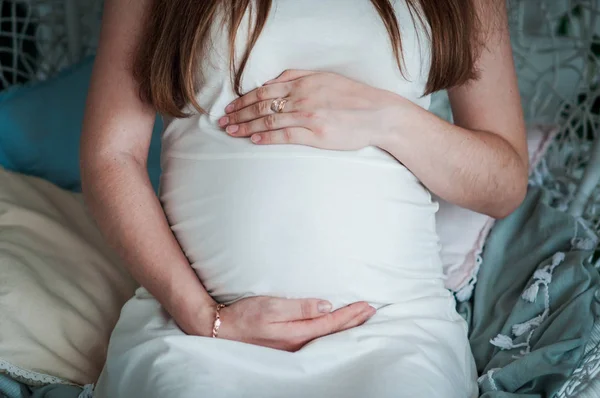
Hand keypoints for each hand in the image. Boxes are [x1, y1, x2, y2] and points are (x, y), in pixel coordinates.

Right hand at [179, 296, 375, 351]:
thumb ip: (299, 307)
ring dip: (345, 328)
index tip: (367, 306)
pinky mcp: (285, 345)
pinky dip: (330, 332)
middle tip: (372, 312)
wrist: (219, 329)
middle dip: (354, 322)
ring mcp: (291, 347)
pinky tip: (333, 329)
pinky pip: (316, 339)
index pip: (331, 323)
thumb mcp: (270, 306)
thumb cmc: (243, 316)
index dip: (351, 314)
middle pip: (333, 333)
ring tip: (360, 320)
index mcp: (296, 333)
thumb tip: (326, 305)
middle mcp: (297, 343)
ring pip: (326, 338)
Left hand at [219, 70, 402, 149]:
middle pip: (262, 105)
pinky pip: (285, 135)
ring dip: (247, 126)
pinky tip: (254, 140)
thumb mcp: (326, 78)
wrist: (379, 114)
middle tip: (223, 122)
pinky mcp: (316, 134)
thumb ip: (300, 77)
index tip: (231, 107)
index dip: (244, 99)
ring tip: (231, 132)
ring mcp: (308, 116)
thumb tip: (275, 80)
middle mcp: (302, 97)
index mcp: (303, 83)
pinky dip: (267, 137)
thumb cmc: (353, 97)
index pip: (265, 90)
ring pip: (269, 120)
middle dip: (239, 113)